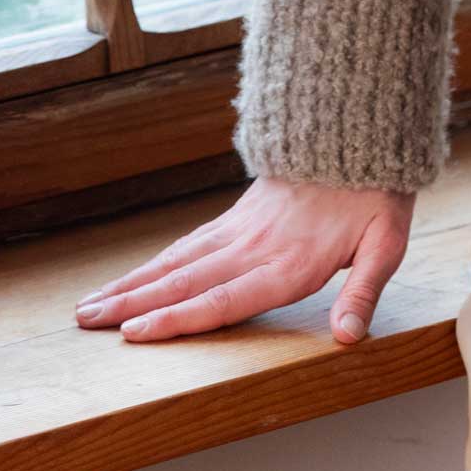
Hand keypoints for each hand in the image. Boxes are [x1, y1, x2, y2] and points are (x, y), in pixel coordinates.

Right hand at [70, 174, 415, 345]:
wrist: (362, 131)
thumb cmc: (377, 195)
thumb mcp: (386, 244)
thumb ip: (363, 292)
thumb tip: (348, 338)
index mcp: (288, 264)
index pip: (224, 299)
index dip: (178, 318)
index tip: (133, 333)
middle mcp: (254, 247)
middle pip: (185, 281)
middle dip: (132, 304)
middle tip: (84, 323)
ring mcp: (242, 229)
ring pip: (177, 261)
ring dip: (132, 284)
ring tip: (88, 305)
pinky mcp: (238, 215)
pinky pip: (189, 244)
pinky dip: (156, 263)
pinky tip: (133, 277)